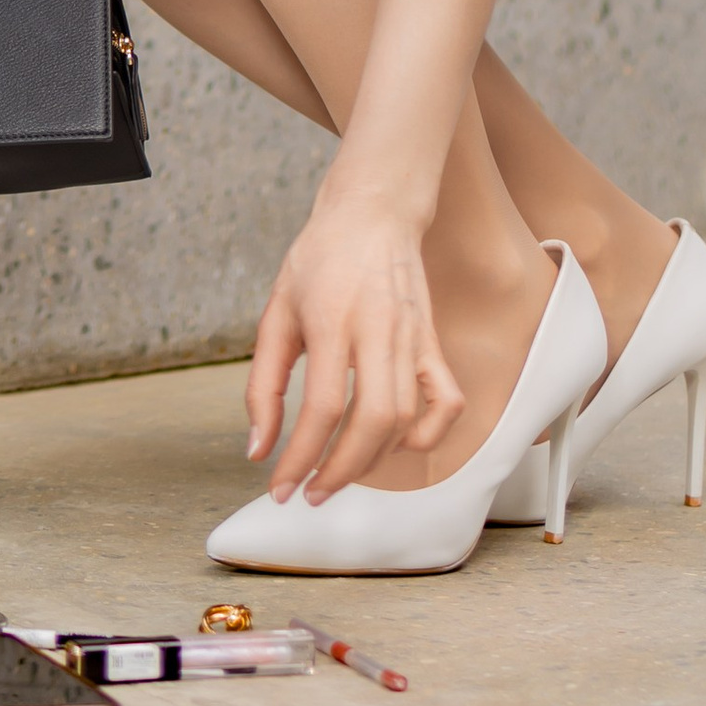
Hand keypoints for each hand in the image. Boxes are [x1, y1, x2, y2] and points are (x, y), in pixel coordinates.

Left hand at [244, 183, 462, 504]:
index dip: (300, 457)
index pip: (321, 407)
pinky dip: (428, 435)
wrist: (373, 213)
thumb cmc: (318, 261)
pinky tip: (396, 445)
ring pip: (407, 418)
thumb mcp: (276, 313)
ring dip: (373, 460)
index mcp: (331, 320)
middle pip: (372, 421)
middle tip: (312, 492)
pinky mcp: (433, 343)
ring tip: (340, 471)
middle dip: (340, 471)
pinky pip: (447, 402)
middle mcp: (378, 330)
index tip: (280, 488)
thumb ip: (263, 384)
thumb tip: (258, 450)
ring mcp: (413, 337)